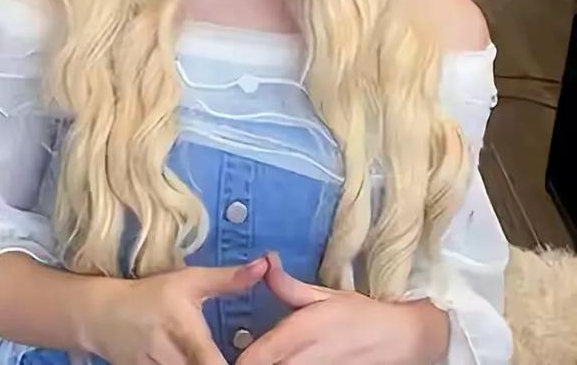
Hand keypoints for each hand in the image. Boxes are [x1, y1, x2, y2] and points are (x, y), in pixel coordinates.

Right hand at [81, 258, 267, 364]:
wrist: (103, 315)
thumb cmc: (153, 294)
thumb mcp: (190, 280)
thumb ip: (228, 279)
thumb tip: (265, 265)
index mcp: (186, 335)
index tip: (253, 359)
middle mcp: (171, 361)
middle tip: (244, 358)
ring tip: (215, 356)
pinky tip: (197, 362)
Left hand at [236, 253, 448, 364]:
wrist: (395, 340)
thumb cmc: (357, 314)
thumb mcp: (322, 294)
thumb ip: (288, 286)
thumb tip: (264, 262)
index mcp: (298, 334)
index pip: (254, 358)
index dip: (238, 359)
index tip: (222, 351)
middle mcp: (301, 361)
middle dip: (249, 362)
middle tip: (232, 354)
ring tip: (258, 357)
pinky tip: (280, 361)